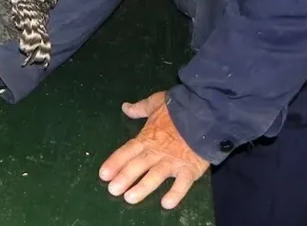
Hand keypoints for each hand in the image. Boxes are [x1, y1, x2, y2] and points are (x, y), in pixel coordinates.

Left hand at [99, 92, 208, 209]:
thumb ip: (140, 108)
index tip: (103, 174)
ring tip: (130, 198)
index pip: (128, 151)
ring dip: (143, 187)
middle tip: (113, 190)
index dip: (115, 162)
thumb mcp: (155, 103)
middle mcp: (157, 151)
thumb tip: (125, 107)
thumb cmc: (178, 108)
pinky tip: (166, 203)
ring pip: (156, 175)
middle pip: (138, 165)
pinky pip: (183, 183)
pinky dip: (176, 193)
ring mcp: (173, 161)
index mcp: (147, 137)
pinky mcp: (190, 168)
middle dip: (124, 177)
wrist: (204, 112)